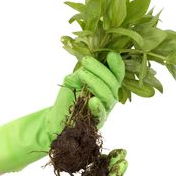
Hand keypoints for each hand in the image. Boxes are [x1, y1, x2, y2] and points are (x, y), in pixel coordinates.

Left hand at [0, 52, 124, 172]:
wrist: (57, 117)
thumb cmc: (69, 96)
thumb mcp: (75, 79)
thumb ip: (84, 70)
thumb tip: (90, 61)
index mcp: (108, 84)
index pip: (117, 73)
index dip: (117, 64)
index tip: (111, 54)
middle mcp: (110, 96)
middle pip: (113, 82)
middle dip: (100, 70)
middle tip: (85, 62)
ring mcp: (105, 109)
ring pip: (108, 95)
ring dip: (96, 82)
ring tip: (82, 74)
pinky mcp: (98, 121)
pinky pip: (102, 113)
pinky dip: (98, 106)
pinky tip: (92, 100)